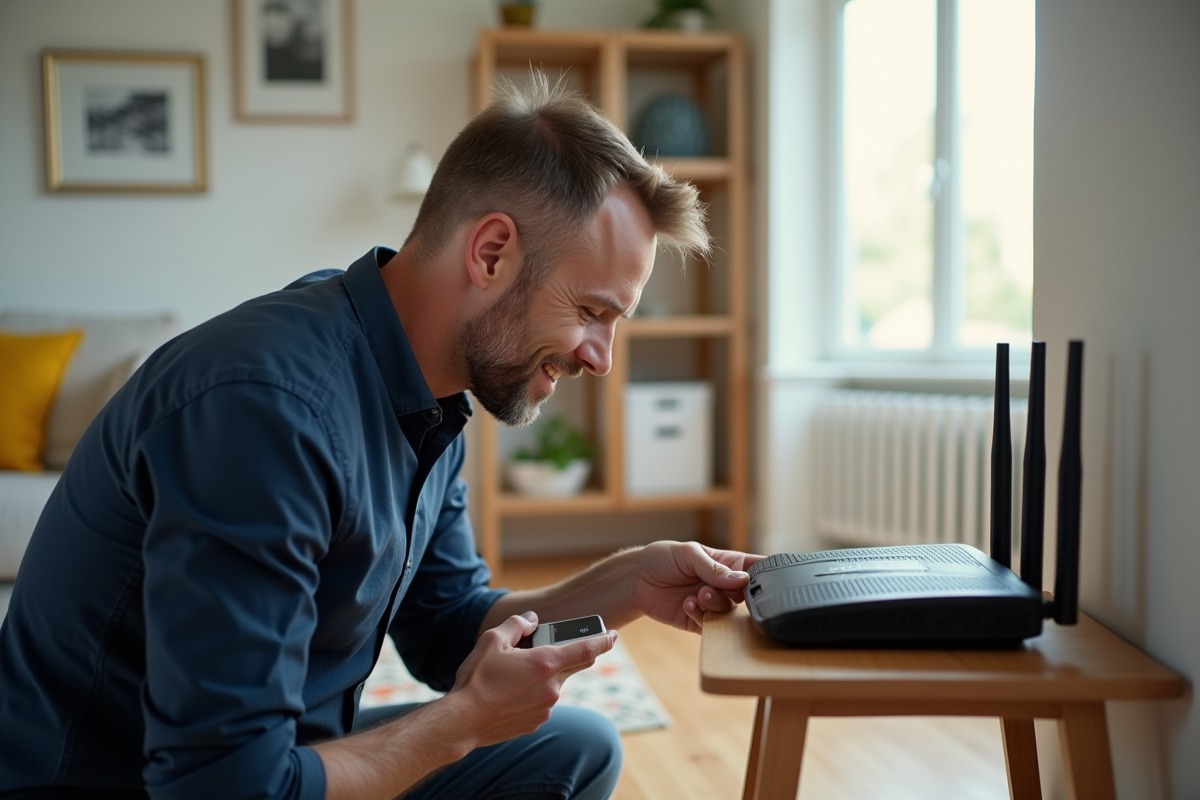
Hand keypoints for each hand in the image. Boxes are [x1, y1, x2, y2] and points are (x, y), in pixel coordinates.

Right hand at [444, 612, 615, 747]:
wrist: (462, 721)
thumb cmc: (477, 679)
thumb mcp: (492, 641)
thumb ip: (517, 625)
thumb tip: (531, 620)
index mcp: (546, 663)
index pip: (587, 648)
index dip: (604, 640)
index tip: (613, 635)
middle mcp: (552, 687)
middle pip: (572, 665)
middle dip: (565, 654)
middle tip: (543, 649)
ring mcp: (546, 707)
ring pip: (554, 684)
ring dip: (542, 675)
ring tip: (512, 676)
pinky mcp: (537, 722)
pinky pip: (542, 702)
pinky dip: (533, 693)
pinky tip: (509, 694)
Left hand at [632, 541, 764, 632]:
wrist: (636, 580)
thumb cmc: (663, 559)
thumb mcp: (689, 554)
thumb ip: (714, 568)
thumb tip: (742, 580)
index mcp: (728, 563)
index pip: (756, 568)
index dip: (766, 575)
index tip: (764, 580)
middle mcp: (724, 586)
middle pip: (748, 595)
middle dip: (737, 593)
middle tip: (716, 585)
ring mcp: (713, 604)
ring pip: (730, 612)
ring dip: (716, 603)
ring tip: (699, 594)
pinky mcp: (699, 621)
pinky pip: (711, 626)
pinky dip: (701, 615)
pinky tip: (687, 604)